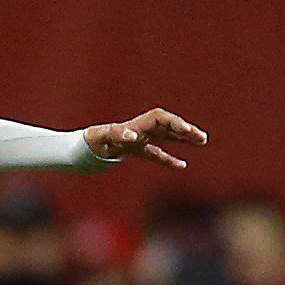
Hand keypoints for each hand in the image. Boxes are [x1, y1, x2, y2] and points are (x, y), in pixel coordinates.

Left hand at [83, 110, 206, 171]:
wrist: (82, 147)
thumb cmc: (93, 141)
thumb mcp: (103, 138)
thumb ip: (118, 136)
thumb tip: (133, 136)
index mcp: (136, 126)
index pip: (160, 119)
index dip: (174, 123)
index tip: (185, 130)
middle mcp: (141, 130)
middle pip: (167, 125)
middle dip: (184, 129)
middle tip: (201, 137)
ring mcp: (140, 139)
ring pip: (166, 136)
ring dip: (183, 138)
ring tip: (202, 141)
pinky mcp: (136, 150)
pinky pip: (156, 153)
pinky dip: (168, 159)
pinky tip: (182, 166)